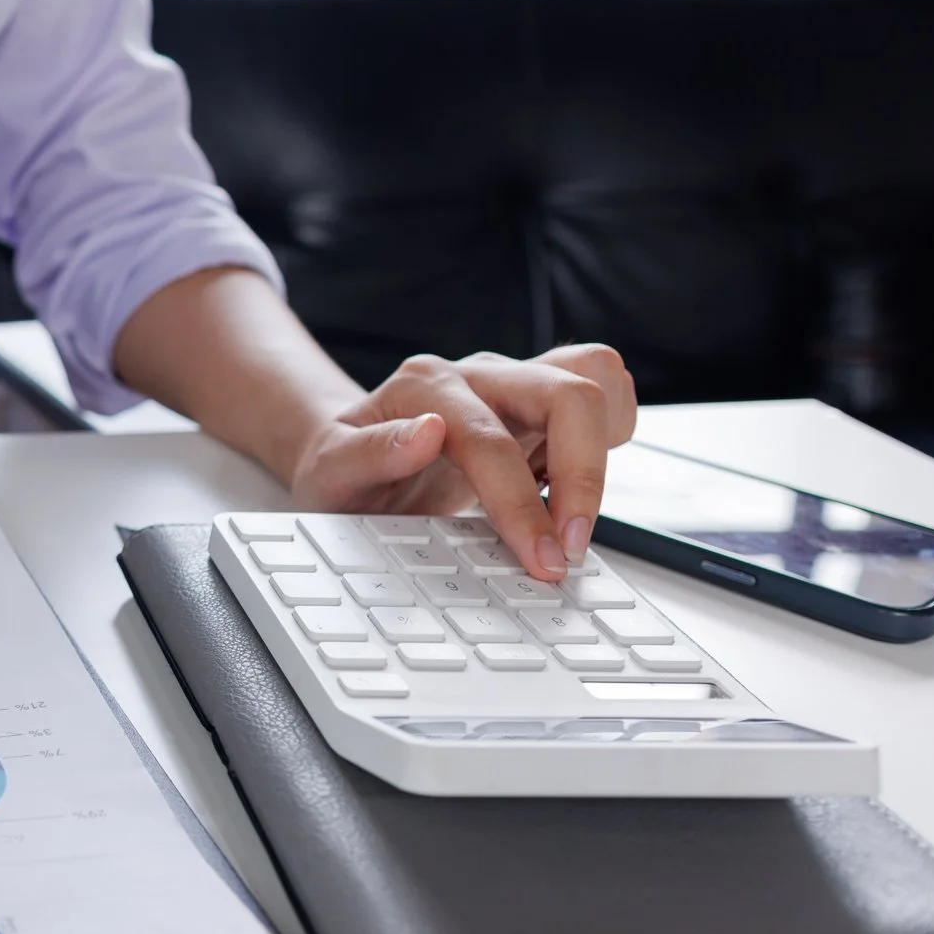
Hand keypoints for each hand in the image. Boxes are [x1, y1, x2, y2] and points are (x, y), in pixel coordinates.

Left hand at [288, 344, 636, 579]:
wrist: (349, 456)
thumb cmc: (340, 470)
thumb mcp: (326, 475)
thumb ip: (365, 455)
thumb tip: (423, 434)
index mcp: (423, 388)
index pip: (492, 441)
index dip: (522, 505)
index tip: (542, 559)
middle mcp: (477, 374)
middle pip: (566, 391)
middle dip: (584, 475)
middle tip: (571, 546)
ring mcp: (514, 381)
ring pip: (596, 375)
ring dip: (604, 446)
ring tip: (573, 514)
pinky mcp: (541, 400)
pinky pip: (604, 393)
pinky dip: (608, 437)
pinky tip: (569, 487)